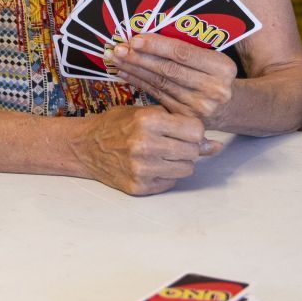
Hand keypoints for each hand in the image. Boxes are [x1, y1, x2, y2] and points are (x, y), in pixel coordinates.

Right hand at [70, 104, 221, 194]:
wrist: (85, 147)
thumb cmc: (118, 125)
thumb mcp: (147, 113)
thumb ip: (180, 125)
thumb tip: (215, 147)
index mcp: (148, 121)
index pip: (196, 131)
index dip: (195, 131)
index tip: (185, 130)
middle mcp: (145, 146)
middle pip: (193, 151)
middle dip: (190, 147)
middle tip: (174, 143)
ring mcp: (141, 169)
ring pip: (187, 169)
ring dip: (181, 162)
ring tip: (164, 153)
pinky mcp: (139, 187)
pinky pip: (171, 183)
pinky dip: (167, 175)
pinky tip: (152, 165)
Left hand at [107, 34, 237, 126]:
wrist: (229, 108)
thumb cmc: (215, 76)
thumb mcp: (214, 60)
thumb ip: (190, 49)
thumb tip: (150, 35)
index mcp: (223, 67)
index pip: (184, 53)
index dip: (157, 46)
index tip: (135, 39)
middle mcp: (213, 89)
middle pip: (169, 69)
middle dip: (140, 57)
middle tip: (119, 48)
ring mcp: (199, 107)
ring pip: (160, 83)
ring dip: (135, 69)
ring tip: (117, 59)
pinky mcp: (184, 118)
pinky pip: (157, 95)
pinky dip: (139, 83)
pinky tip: (126, 73)